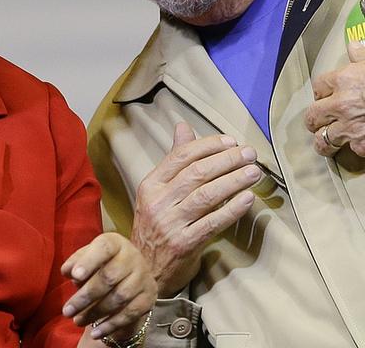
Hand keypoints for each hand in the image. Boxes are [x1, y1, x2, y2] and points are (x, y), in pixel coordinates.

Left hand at [61, 232, 156, 339]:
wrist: (131, 274)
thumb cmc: (102, 263)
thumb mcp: (89, 257)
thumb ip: (76, 262)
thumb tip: (67, 271)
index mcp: (115, 243)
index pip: (103, 248)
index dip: (89, 261)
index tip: (74, 276)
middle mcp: (132, 257)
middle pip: (109, 277)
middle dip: (85, 296)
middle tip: (67, 311)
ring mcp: (143, 277)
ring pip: (119, 298)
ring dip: (95, 313)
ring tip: (77, 321)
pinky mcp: (149, 297)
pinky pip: (130, 314)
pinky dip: (111, 325)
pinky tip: (96, 333)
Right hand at [131, 122, 259, 296]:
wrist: (142, 269)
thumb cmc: (154, 225)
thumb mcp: (157, 191)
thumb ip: (173, 161)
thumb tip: (183, 126)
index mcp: (151, 185)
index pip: (180, 156)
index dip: (207, 146)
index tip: (230, 141)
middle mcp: (158, 201)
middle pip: (196, 173)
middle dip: (226, 160)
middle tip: (249, 154)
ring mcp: (170, 223)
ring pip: (206, 195)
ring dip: (233, 181)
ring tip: (253, 172)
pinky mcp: (184, 244)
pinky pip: (212, 223)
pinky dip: (232, 209)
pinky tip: (248, 199)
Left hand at [306, 40, 364, 156]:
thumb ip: (362, 56)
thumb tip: (354, 46)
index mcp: (344, 80)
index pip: (318, 86)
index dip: (321, 91)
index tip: (323, 95)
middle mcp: (341, 104)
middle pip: (312, 115)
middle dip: (314, 119)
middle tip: (317, 121)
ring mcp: (351, 126)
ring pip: (323, 139)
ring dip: (323, 141)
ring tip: (324, 143)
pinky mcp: (363, 144)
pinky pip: (352, 150)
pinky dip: (356, 149)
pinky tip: (358, 146)